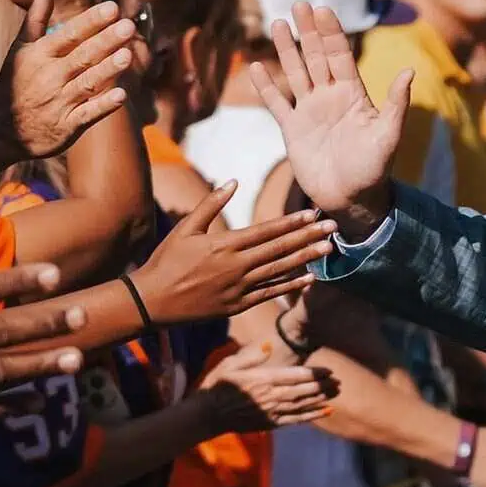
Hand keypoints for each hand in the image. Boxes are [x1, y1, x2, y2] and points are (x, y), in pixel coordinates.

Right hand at [0, 0, 135, 158]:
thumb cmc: (16, 82)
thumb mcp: (20, 49)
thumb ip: (35, 19)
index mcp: (40, 55)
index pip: (70, 34)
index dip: (91, 21)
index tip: (112, 7)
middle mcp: (50, 76)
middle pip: (83, 56)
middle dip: (106, 41)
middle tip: (128, 25)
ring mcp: (59, 102)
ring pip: (87, 83)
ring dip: (107, 70)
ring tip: (128, 55)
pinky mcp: (66, 126)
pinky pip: (88, 115)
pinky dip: (103, 106)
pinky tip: (122, 96)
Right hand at [128, 183, 338, 325]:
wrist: (151, 302)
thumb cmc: (166, 261)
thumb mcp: (185, 229)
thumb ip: (210, 204)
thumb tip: (234, 181)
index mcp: (224, 244)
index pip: (266, 230)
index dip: (292, 222)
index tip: (313, 214)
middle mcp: (235, 266)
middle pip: (279, 249)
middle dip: (308, 236)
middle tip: (333, 227)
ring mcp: (238, 288)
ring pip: (279, 270)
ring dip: (306, 258)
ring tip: (328, 249)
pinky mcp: (237, 305)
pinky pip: (270, 294)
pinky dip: (291, 285)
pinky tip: (310, 277)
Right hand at [199, 343, 333, 432]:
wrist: (207, 415)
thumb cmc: (217, 385)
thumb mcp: (231, 364)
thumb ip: (252, 355)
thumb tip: (270, 344)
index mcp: (263, 380)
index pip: (295, 375)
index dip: (315, 374)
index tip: (329, 371)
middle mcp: (271, 396)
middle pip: (303, 391)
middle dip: (323, 386)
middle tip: (339, 382)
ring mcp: (271, 412)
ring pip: (303, 405)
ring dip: (321, 399)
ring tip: (337, 393)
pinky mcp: (270, 423)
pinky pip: (296, 419)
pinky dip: (312, 415)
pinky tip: (325, 412)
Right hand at [249, 4, 411, 237]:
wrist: (353, 200)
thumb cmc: (375, 169)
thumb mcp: (389, 134)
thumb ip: (397, 103)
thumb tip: (411, 71)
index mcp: (353, 94)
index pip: (340, 55)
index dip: (331, 32)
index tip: (322, 8)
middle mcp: (330, 97)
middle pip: (316, 57)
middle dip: (308, 31)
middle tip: (299, 3)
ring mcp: (309, 112)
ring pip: (295, 73)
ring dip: (286, 50)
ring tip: (277, 23)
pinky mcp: (292, 130)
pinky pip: (276, 103)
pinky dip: (265, 87)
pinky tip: (254, 67)